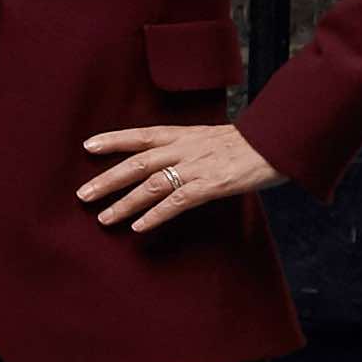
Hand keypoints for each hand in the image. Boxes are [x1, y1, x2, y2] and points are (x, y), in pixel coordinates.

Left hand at [76, 119, 282, 234]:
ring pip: (151, 185)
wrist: (278, 142)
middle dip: (108, 180)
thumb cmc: (249, 143)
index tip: (88, 146)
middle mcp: (185, 148)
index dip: (113, 140)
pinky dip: (155, 215)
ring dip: (125, 203)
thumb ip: (188, 147)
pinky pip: (177, 202)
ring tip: (104, 218)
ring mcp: (197, 166)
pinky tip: (139, 227)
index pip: (141, 135)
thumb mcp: (212, 137)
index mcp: (184, 134)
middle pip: (137, 163)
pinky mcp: (211, 185)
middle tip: (83, 195)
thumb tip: (168, 160)